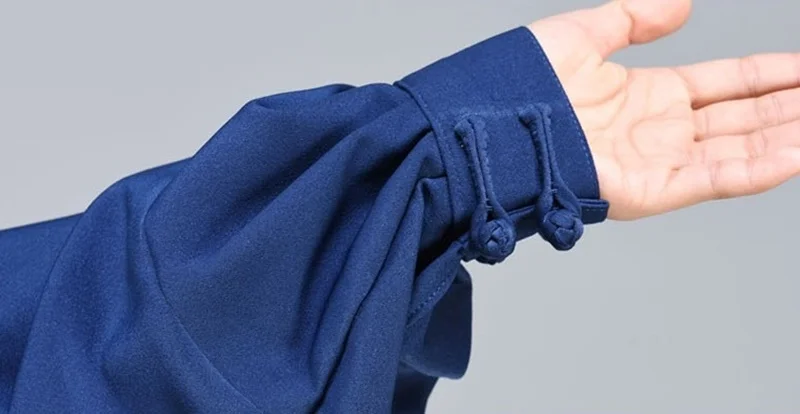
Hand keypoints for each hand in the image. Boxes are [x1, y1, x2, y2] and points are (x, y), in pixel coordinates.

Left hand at [530, 0, 799, 219]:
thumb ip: (634, 17)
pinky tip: (796, 152)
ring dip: (785, 136)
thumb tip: (683, 4)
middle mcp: (657, 131)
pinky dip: (757, 168)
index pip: (723, 83)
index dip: (768, 75)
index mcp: (646, 95)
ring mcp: (653, 162)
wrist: (485, 123)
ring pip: (738, 150)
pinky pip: (712, 179)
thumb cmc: (520, 84)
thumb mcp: (585, 36)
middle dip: (788, 107)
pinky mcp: (644, 190)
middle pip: (740, 118)